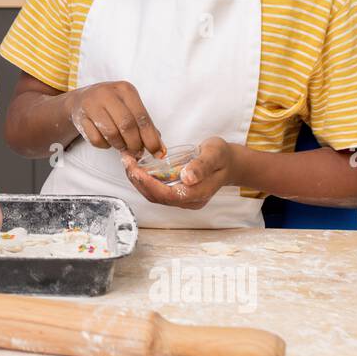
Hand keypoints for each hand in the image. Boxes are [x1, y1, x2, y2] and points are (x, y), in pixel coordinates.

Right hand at [66, 80, 164, 157]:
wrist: (81, 99)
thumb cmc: (111, 105)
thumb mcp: (129, 107)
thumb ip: (144, 125)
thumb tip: (159, 148)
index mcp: (125, 90)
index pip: (142, 117)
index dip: (150, 137)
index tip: (157, 152)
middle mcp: (108, 94)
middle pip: (127, 125)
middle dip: (135, 144)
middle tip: (137, 152)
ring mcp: (92, 104)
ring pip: (111, 134)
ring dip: (120, 145)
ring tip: (122, 145)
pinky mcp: (81, 117)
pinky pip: (96, 140)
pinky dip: (105, 146)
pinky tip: (107, 141)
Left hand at [121, 137, 238, 209]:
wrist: (230, 163)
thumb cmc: (222, 156)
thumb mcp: (214, 154)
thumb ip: (201, 166)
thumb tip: (187, 177)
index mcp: (198, 194)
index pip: (167, 195)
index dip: (148, 184)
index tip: (134, 169)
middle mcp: (189, 201)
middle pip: (157, 197)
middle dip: (138, 181)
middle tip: (126, 162)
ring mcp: (184, 199)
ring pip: (155, 195)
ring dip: (138, 181)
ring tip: (127, 163)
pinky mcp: (178, 193)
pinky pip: (158, 190)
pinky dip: (145, 180)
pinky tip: (137, 167)